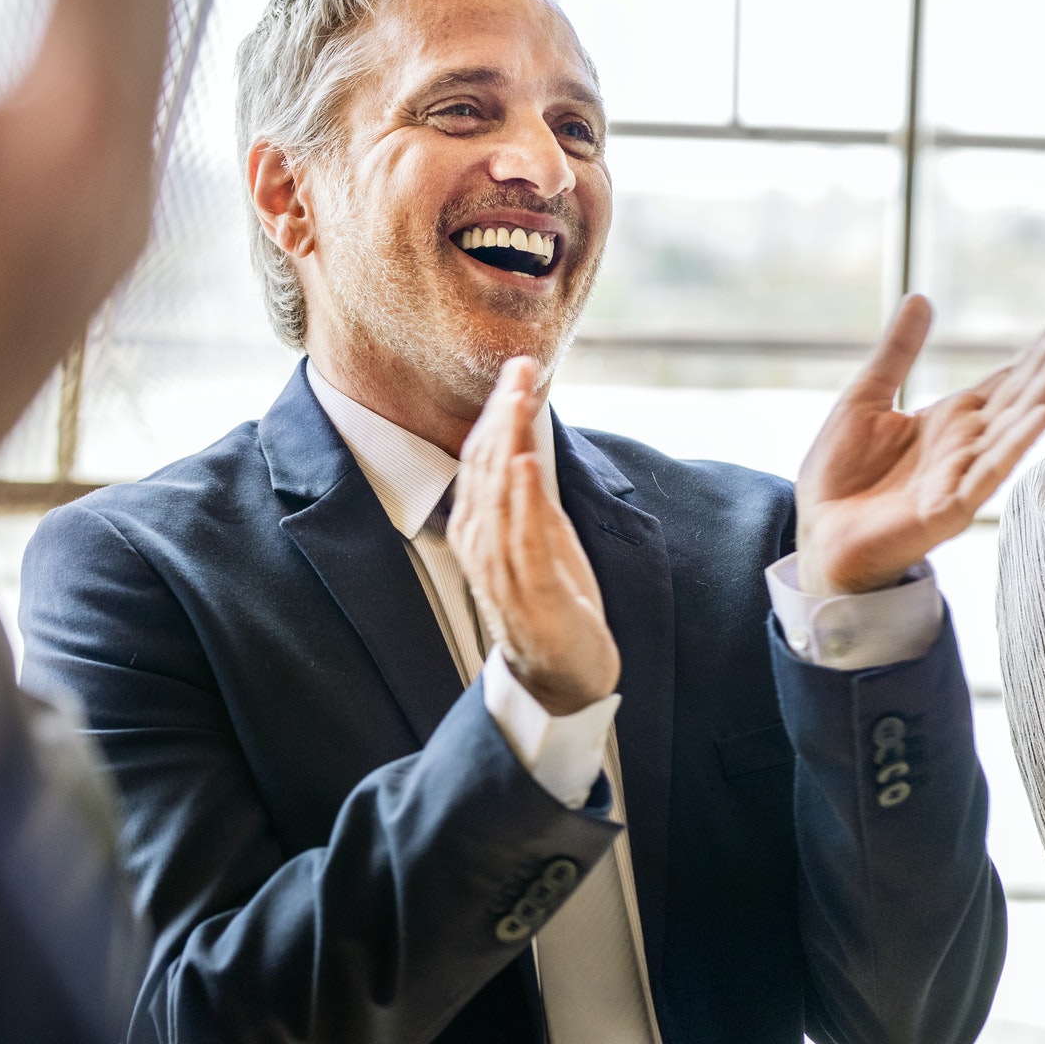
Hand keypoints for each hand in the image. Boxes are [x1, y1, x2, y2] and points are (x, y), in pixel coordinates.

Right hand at [448, 358, 618, 715]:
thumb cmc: (551, 605)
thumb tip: (524, 440)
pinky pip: (522, 537)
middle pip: (486, 465)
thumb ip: (530, 493)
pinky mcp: (531, 591)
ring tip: (520, 397)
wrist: (563, 676)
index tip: (518, 368)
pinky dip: (523, 496)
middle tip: (520, 367)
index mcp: (481, 527)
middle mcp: (482, 543)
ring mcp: (503, 568)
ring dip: (511, 439)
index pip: (482, 457)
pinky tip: (527, 461)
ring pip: (499, 492)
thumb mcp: (542, 536)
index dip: (498, 410)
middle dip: (503, 412)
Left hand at [796, 296, 1044, 595]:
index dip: (1040, 348)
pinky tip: (1044, 417)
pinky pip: (988, 474)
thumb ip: (897, 353)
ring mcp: (961, 477)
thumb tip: (920, 297)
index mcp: (950, 421)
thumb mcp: (864, 398)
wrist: (817, 535)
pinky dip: (1016, 445)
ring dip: (1043, 391)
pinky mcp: (947, 510)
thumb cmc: (840, 476)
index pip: (1006, 378)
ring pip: (1012, 429)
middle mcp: (965, 446)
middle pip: (1019, 395)